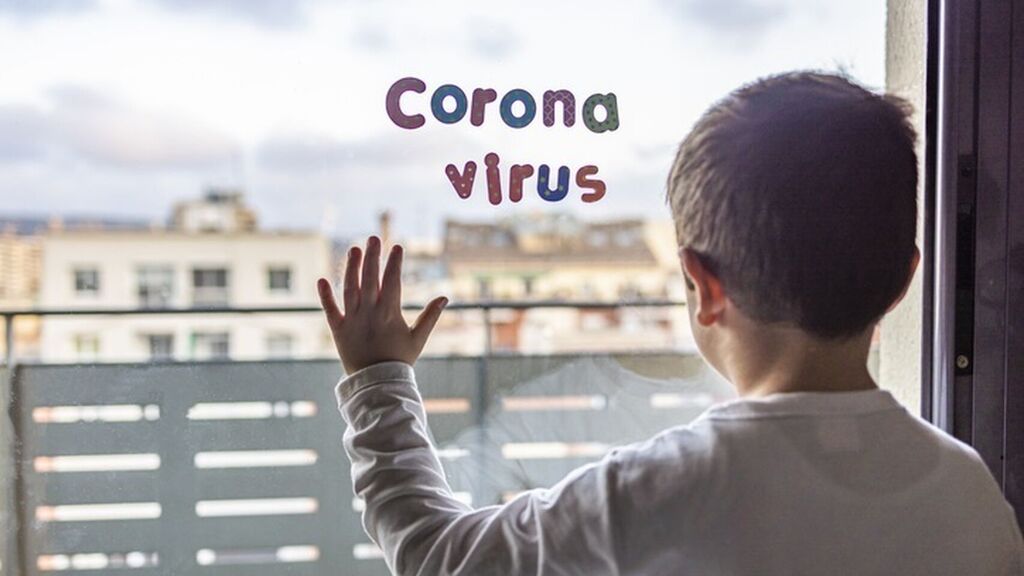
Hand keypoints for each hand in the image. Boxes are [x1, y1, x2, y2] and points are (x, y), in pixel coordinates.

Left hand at [317, 236, 447, 374]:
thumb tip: (445, 297)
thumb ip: (430, 316)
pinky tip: (322, 280)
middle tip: (374, 238)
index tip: (398, 246)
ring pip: (350, 288)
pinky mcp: (338, 329)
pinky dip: (325, 296)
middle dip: (373, 257)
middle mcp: (370, 313)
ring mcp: (352, 320)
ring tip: (354, 250)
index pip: (392, 281)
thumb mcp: (418, 339)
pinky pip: (330, 310)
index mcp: (390, 314)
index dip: (395, 263)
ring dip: (351, 268)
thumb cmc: (399, 360)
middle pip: (370, 279)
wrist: (376, 383)